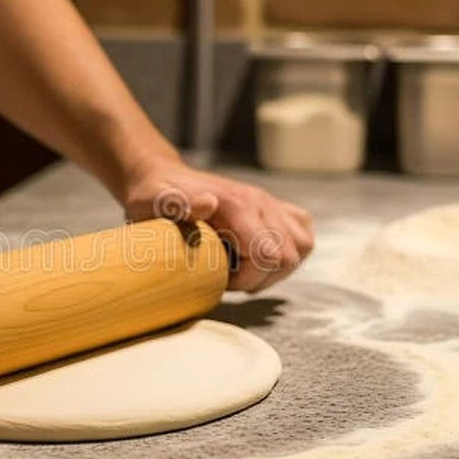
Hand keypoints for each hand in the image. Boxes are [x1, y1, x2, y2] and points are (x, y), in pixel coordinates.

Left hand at [120, 159, 313, 291]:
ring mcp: (271, 204)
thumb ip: (177, 203)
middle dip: (261, 278)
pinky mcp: (275, 209)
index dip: (247, 279)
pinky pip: (302, 233)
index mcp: (238, 205)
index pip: (268, 256)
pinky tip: (260, 259)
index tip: (221, 279)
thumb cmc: (157, 197)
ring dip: (278, 269)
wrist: (163, 179)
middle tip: (230, 277)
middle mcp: (261, 202)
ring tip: (245, 270)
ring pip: (302, 246)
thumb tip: (207, 204)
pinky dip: (289, 253)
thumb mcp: (155, 201)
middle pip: (288, 256)